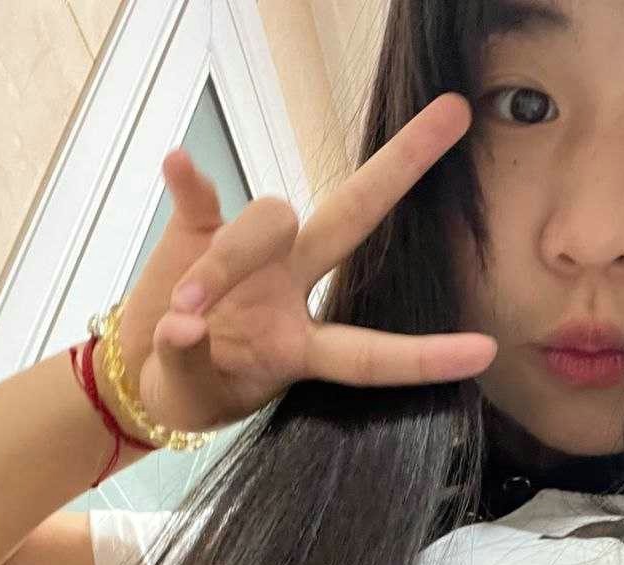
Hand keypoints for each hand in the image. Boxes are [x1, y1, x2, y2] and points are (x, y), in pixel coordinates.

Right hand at [113, 92, 497, 435]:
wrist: (138, 366)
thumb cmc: (189, 388)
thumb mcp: (193, 392)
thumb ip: (190, 361)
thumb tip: (183, 325)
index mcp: (301, 346)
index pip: (369, 353)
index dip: (423, 356)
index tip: (485, 351)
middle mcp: (289, 289)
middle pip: (351, 221)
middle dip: (401, 169)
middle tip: (455, 113)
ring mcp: (248, 256)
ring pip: (266, 219)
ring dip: (223, 265)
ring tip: (183, 313)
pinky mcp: (197, 229)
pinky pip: (202, 196)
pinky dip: (190, 183)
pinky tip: (178, 165)